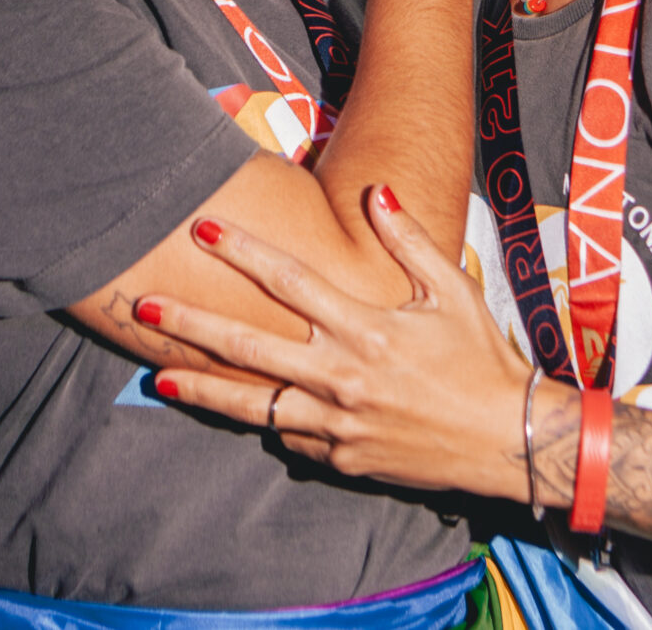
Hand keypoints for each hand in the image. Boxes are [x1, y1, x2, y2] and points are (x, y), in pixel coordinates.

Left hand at [143, 189, 534, 502]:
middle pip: (248, 347)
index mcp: (364, 328)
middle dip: (191, 325)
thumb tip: (377, 193)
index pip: (289, 281)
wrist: (507, 439)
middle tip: (144, 306)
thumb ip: (409, 241)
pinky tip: (237, 409)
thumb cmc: (481, 358)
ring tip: (157, 376)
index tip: (203, 227)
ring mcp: (336, 423)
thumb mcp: (452, 291)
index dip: (242, 251)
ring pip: (252, 404)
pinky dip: (265, 420)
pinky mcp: (339, 457)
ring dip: (201, 388)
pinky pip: (290, 434)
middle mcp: (341, 376)